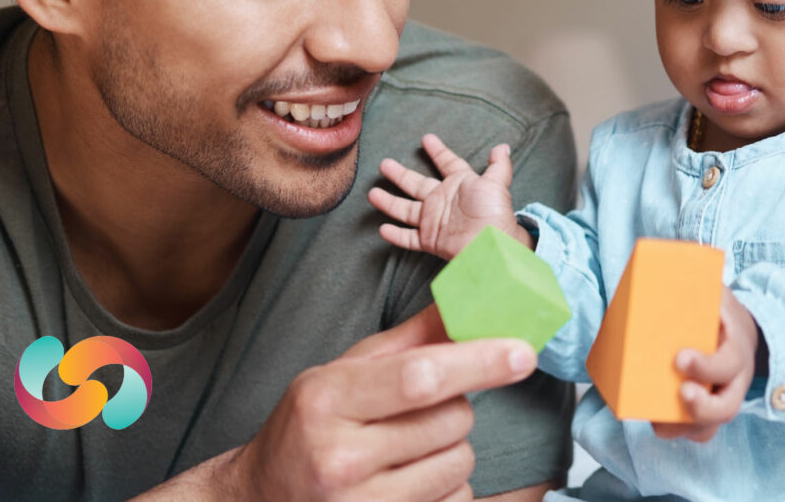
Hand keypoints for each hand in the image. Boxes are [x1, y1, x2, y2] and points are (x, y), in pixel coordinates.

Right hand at [226, 305, 536, 501]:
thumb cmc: (309, 429)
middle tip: (418, 411)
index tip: (522, 352)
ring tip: (407, 451)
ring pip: (460, 465)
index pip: (419, 377)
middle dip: (455, 408)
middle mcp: (341, 457)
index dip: (479, 362)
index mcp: (327, 399)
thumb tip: (467, 302)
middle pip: (453, 421)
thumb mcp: (342, 374)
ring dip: (451, 452)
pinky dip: (446, 489)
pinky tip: (407, 483)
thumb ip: (408, 342)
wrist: (262, 499)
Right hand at [368, 133, 529, 259]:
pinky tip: (382, 228)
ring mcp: (435, 220)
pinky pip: (409, 237)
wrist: (492, 244)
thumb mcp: (497, 184)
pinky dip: (396, 235)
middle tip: (384, 164)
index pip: (447, 163)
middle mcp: (443, 200)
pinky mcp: (430, 240)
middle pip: (416, 184)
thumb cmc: (494, 213)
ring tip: (372, 193)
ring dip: (389, 202)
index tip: (427, 139)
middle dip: (400, 174)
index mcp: (459, 184)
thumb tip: (502, 146)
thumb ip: (498, 165)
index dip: (438, 151)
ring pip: (406, 209)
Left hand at [651, 287, 759, 443]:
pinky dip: (680, 431)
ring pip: (713, 424)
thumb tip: (659, 258)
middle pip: (727, 406)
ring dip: (685, 427)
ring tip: (658, 424)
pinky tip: (658, 424)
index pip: (729, 362)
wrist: (740, 329)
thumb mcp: (713, 289)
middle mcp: (736, 379)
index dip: (707, 366)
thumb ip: (693, 277)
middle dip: (700, 407)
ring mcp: (725, 396)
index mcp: (736, 347)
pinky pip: (701, 429)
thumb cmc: (718, 309)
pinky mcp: (711, 407)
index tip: (680, 358)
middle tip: (677, 394)